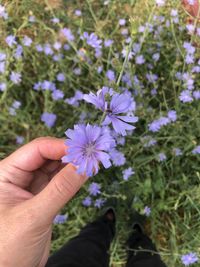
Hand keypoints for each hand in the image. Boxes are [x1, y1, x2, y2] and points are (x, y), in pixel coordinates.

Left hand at [0, 137, 86, 266]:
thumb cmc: (6, 249)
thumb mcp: (33, 216)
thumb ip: (60, 189)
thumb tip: (84, 165)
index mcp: (5, 174)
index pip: (37, 149)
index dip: (61, 146)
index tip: (84, 149)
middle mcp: (18, 176)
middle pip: (48, 155)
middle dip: (69, 154)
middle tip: (92, 155)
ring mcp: (31, 187)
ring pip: (55, 167)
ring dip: (73, 165)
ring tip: (92, 163)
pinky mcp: (42, 198)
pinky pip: (59, 182)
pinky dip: (72, 178)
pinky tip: (84, 174)